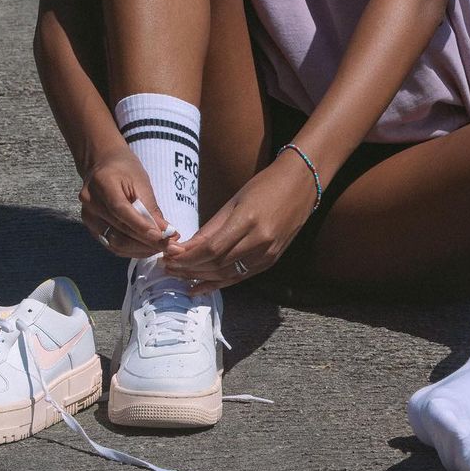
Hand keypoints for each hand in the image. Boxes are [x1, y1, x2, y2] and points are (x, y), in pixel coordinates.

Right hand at [79, 146, 178, 257]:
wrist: (103, 165)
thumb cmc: (124, 169)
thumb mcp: (141, 181)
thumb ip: (150, 207)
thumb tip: (166, 232)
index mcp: (102, 183)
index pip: (120, 210)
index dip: (141, 226)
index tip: (161, 236)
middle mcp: (90, 203)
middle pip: (119, 230)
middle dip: (146, 242)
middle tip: (170, 246)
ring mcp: (88, 217)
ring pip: (115, 243)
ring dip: (140, 249)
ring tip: (161, 247)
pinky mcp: (91, 228)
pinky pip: (111, 245)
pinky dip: (131, 250)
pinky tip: (147, 248)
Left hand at [160, 152, 317, 293]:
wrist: (302, 184)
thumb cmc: (266, 185)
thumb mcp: (235, 201)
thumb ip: (212, 227)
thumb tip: (186, 246)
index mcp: (248, 220)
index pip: (212, 248)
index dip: (188, 257)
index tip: (169, 256)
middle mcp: (260, 241)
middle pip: (218, 264)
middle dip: (189, 268)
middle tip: (167, 267)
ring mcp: (268, 253)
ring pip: (227, 274)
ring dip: (201, 277)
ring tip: (179, 276)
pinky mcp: (271, 260)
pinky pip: (241, 277)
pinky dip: (219, 283)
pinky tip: (200, 286)